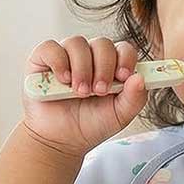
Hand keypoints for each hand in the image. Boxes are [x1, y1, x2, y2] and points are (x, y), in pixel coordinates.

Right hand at [21, 35, 146, 156]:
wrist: (61, 140)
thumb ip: (135, 98)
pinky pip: (51, 47)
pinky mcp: (43, 59)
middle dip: (104, 67)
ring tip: (80, 92)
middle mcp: (90, 56)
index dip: (126, 59)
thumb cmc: (91, 124)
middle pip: (102, 43)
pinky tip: (62, 80)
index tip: (123, 77)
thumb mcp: (120, 115)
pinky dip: (59, 62)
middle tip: (99, 91)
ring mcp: (66, 56)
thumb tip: (140, 78)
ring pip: (77, 43)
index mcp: (112, 66)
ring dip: (82, 69)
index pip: (124, 49)